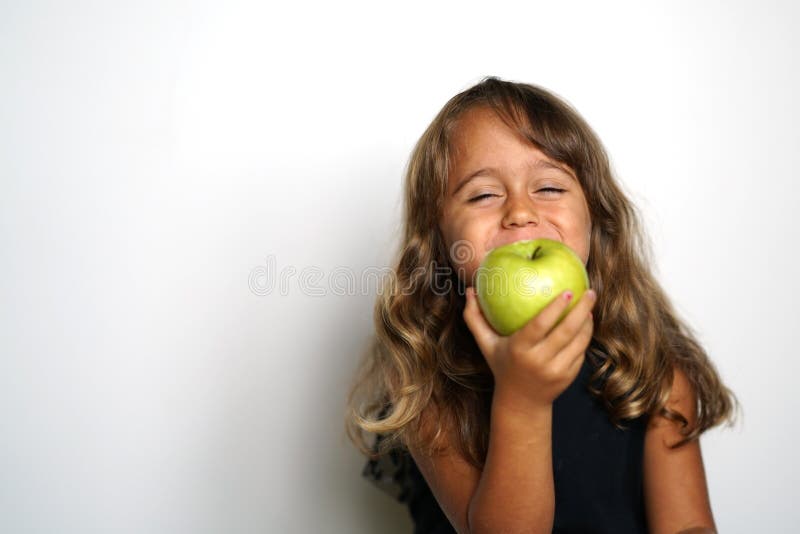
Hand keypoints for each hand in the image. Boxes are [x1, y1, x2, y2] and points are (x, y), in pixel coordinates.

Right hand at [463, 286, 596, 410]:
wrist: (520, 401)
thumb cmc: (501, 365)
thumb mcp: (486, 344)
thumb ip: (475, 318)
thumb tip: (469, 290)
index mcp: (519, 350)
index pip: (540, 325)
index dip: (555, 308)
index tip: (567, 291)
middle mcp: (539, 361)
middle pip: (566, 331)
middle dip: (582, 309)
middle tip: (590, 292)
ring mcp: (556, 371)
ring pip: (579, 342)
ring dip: (587, 321)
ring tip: (590, 302)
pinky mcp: (568, 377)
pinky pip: (581, 352)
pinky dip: (586, 335)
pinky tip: (587, 321)